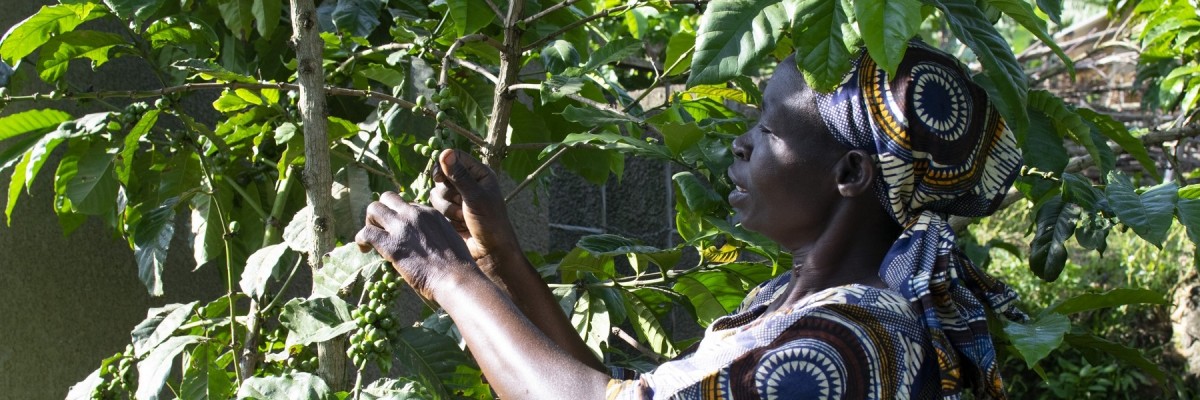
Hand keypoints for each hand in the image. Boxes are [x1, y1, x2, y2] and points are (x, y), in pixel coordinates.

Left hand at [355, 192, 477, 300]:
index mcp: (430, 213)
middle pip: (387, 198)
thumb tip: (424, 241)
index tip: (399, 232)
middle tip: (380, 230)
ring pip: (373, 209)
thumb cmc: (457, 266)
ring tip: (371, 238)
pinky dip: (361, 239)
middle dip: (381, 212)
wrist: (455, 278)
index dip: (399, 217)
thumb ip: (434, 233)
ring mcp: (402, 227)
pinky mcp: (391, 244)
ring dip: (369, 222)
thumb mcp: (449, 238)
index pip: (406, 205)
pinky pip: (366, 233)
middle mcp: (414, 214)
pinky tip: (364, 249)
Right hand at [430, 149, 520, 267]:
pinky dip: (446, 216)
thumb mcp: (475, 197)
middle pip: (442, 176)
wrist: (489, 251)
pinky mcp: (450, 211)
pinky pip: (436, 207)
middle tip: (462, 204)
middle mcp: (468, 183)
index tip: (438, 177)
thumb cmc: (490, 222)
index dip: (443, 165)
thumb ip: (459, 176)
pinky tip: (459, 224)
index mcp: (479, 174)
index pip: (455, 157)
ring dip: (447, 207)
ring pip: (436, 193)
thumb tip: (445, 152)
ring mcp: (458, 197)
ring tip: (462, 218)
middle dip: (448, 192)